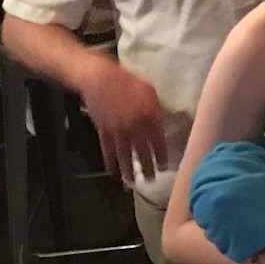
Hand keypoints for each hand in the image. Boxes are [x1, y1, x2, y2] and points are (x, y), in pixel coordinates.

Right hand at [78, 61, 167, 186]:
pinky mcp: (103, 132)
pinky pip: (108, 152)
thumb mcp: (149, 90)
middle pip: (142, 152)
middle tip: (152, 180)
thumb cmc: (127, 81)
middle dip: (147, 167)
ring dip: (129, 171)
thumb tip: (160, 122)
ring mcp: (117, 131)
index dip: (161, 154)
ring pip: (125, 155)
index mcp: (148, 115)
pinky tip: (114, 173)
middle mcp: (133, 126)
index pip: (157, 140)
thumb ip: (156, 109)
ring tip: (133, 183)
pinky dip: (110, 163)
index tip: (165, 166)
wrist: (99, 79)